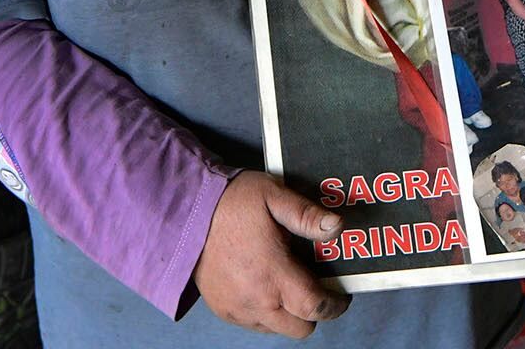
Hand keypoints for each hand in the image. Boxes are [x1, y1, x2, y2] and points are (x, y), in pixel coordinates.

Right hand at [191, 172, 351, 337]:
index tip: (340, 295)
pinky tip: (261, 286)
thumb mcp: (272, 196)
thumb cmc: (230, 202)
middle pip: (300, 328)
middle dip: (312, 312)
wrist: (183, 213)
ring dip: (287, 314)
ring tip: (285, 284)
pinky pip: (253, 323)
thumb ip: (306, 215)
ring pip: (276, 329)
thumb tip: (337, 226)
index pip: (316, 308)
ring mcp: (237, 308)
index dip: (335, 305)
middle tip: (312, 286)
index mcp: (274, 274)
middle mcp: (257, 300)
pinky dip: (264, 312)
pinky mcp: (222, 309)